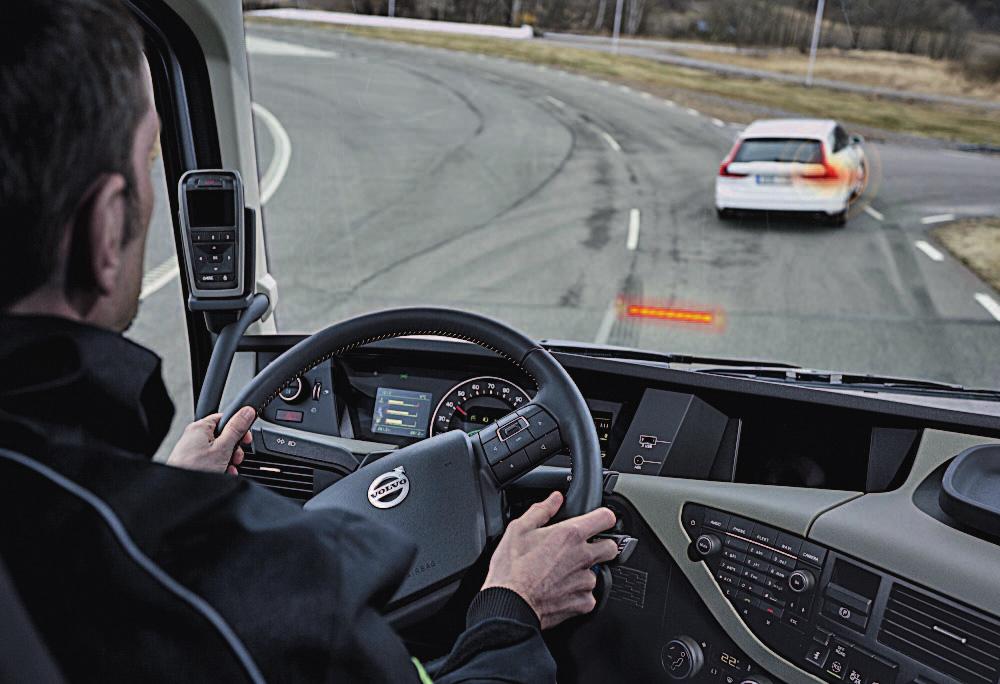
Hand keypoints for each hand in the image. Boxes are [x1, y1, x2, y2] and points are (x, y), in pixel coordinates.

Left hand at [165, 406, 254, 474]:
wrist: (178, 490)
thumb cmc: (195, 469)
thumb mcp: (223, 448)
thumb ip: (236, 429)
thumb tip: (247, 412)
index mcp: (200, 427)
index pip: (225, 418)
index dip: (238, 428)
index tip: (246, 439)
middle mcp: (194, 436)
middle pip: (223, 436)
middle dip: (234, 448)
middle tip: (236, 457)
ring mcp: (192, 450)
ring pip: (218, 450)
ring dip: (228, 459)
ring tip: (228, 468)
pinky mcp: (192, 462)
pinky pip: (211, 459)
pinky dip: (219, 466)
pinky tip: (222, 473)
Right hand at [482, 491, 618, 629]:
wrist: (508, 604)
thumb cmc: (511, 569)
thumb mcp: (519, 529)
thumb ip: (541, 510)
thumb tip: (555, 499)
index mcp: (570, 534)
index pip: (606, 518)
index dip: (603, 517)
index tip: (597, 521)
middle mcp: (583, 557)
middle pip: (611, 547)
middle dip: (602, 546)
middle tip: (583, 548)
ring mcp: (585, 582)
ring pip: (597, 573)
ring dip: (584, 572)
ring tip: (561, 574)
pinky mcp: (583, 603)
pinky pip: (589, 596)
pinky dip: (578, 594)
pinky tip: (560, 591)